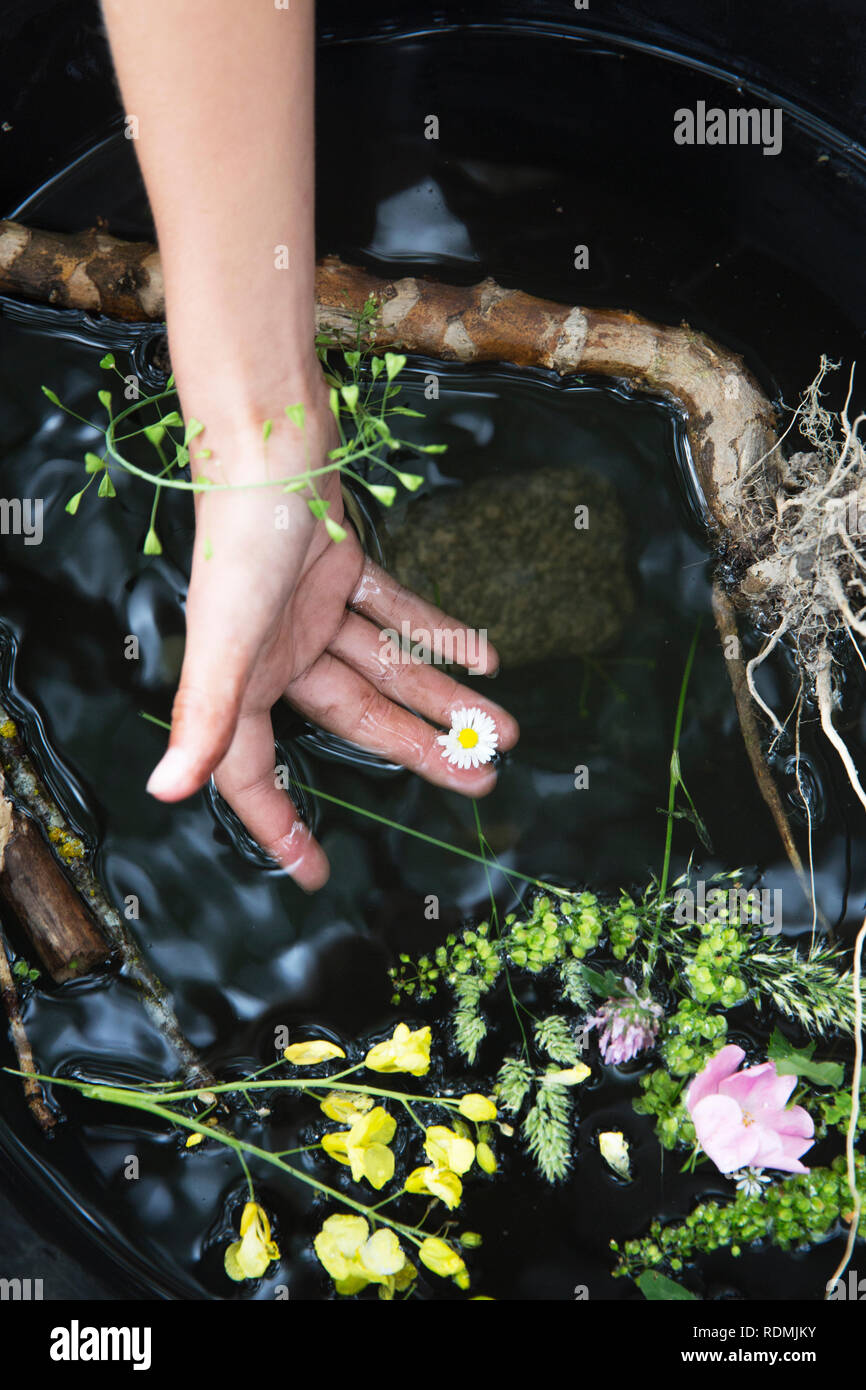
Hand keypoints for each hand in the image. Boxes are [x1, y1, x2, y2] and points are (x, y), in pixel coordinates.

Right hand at [145, 382, 518, 889]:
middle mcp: (276, 653)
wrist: (269, 435)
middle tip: (480, 783)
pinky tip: (483, 658)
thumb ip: (203, 717)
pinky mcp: (340, 564)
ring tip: (503, 731)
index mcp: (241, 680)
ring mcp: (310, 610)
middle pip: (356, 720)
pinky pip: (396, 611)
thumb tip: (165, 794)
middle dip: (419, 752)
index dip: (279, 827)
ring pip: (387, 669)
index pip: (256, 774)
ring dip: (444, 698)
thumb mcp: (224, 637)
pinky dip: (436, 632)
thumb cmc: (240, 537)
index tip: (315, 873)